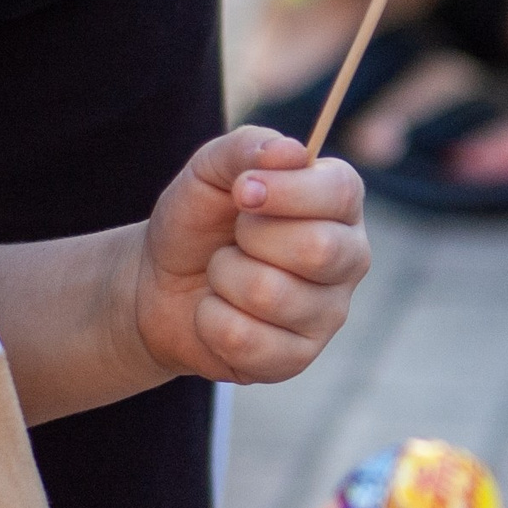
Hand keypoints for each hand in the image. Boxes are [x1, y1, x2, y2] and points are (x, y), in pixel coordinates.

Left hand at [134, 127, 369, 386]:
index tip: (241, 192)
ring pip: (270, 294)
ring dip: (223, 279)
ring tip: (223, 275)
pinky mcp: (296, 358)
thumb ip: (247, 149)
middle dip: (250, 239)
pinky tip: (218, 312)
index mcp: (340, 205)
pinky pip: (246, 340)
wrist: (159, 283)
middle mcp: (348, 258)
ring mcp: (328, 313)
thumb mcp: (210, 171)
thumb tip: (291, 152)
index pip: (341, 192)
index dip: (285, 192)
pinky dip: (210, 320)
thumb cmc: (199, 221)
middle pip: (317, 249)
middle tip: (234, 239)